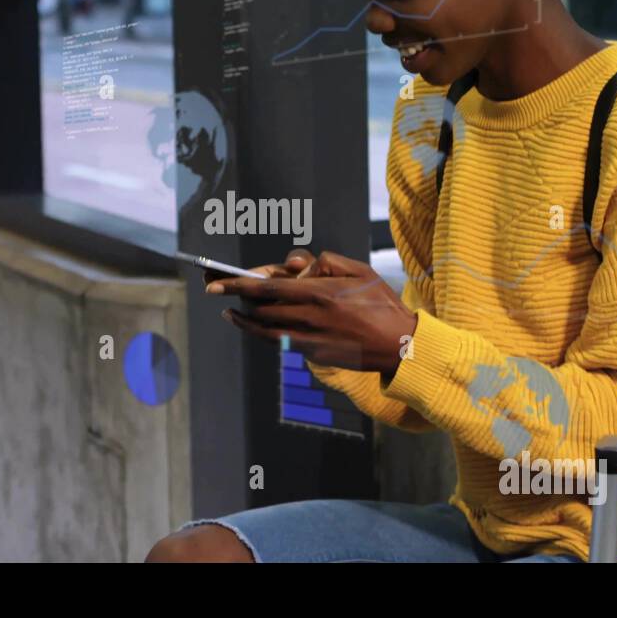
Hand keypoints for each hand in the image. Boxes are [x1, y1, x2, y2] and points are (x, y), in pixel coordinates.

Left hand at [206, 251, 418, 374]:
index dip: (238, 284)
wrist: (399, 345)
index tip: (218, 283)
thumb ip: (325, 262)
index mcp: (320, 293)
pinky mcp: (313, 355)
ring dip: (244, 321)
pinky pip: (280, 342)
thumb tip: (298, 266)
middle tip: (217, 292)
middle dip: (235, 300)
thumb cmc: (381, 303)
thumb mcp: (359, 270)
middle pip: (260, 309)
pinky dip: (263, 334)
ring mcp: (309, 340)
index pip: (268, 287)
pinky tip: (255, 327)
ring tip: (231, 313)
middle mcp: (310, 318)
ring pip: (264, 330)